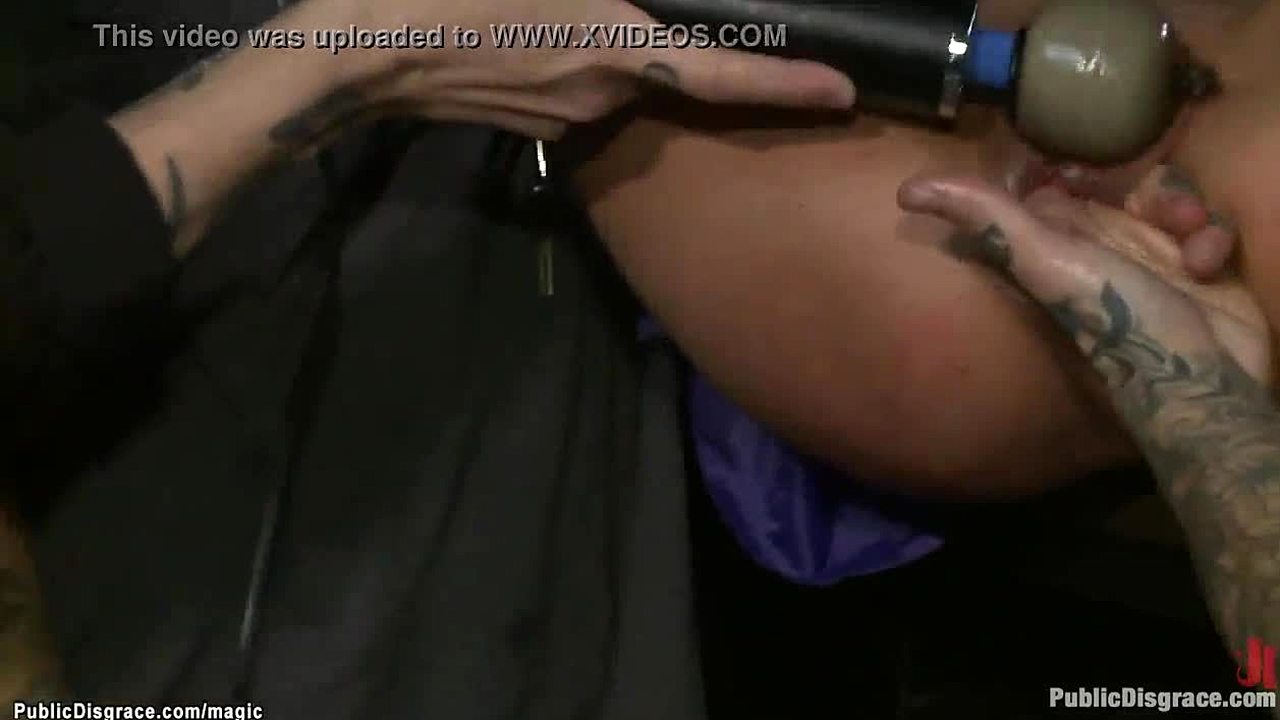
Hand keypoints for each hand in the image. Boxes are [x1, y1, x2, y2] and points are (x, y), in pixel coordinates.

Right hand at [335, 0, 856, 138]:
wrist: (357, 53)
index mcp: (609, 46)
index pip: (722, 71)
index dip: (786, 82)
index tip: (842, 91)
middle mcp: (600, 94)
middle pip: (673, 70)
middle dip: (696, 45)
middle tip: (681, 13)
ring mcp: (565, 117)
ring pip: (626, 77)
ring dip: (632, 46)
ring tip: (592, 8)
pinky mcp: (533, 124)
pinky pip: (585, 87)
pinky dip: (590, 57)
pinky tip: (553, 27)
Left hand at [895, 175, 1270, 388]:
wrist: (1191, 377)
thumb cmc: (1110, 314)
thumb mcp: (1041, 256)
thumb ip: (986, 217)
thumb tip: (905, 191)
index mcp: (1064, 239)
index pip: (1063, 186)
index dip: (1078, 168)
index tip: (1088, 168)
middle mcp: (1106, 247)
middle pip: (1131, 187)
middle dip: (1154, 191)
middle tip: (1161, 210)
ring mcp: (1154, 261)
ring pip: (1176, 203)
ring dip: (1186, 212)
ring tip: (1190, 247)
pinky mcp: (1200, 273)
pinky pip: (1210, 233)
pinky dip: (1212, 242)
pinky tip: (1207, 266)